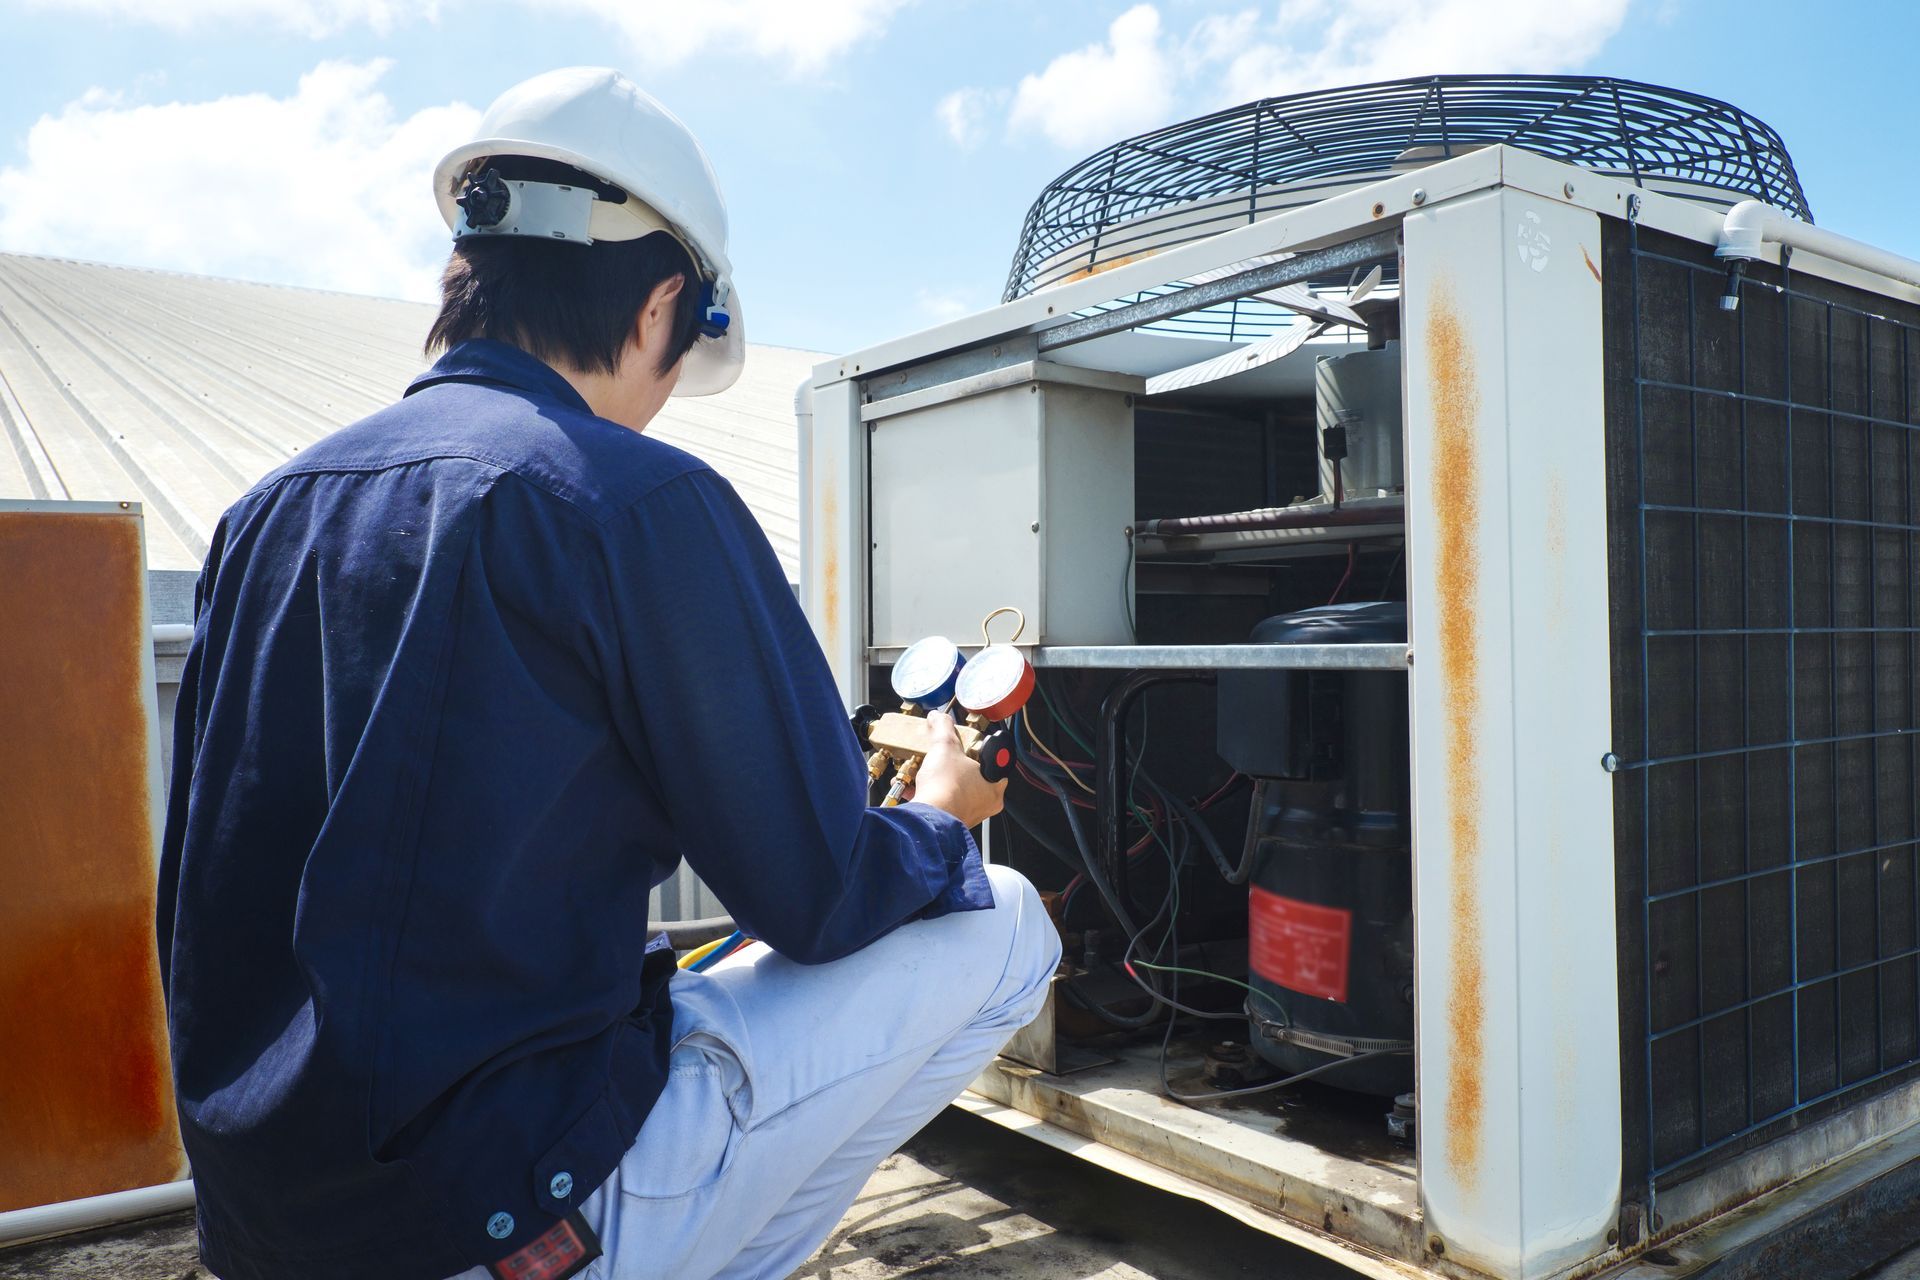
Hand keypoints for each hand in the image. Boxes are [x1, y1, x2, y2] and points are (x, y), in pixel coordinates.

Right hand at [910, 710, 1006, 828]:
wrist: (928, 818)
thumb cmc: (946, 789)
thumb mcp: (945, 746)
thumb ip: (943, 728)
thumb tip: (940, 718)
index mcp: (995, 784)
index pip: (994, 763)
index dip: (980, 753)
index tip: (969, 748)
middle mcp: (986, 803)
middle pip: (972, 778)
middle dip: (955, 767)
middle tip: (946, 759)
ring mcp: (969, 814)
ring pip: (956, 792)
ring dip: (941, 781)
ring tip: (929, 771)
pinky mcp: (951, 822)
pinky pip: (943, 805)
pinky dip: (931, 795)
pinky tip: (917, 787)